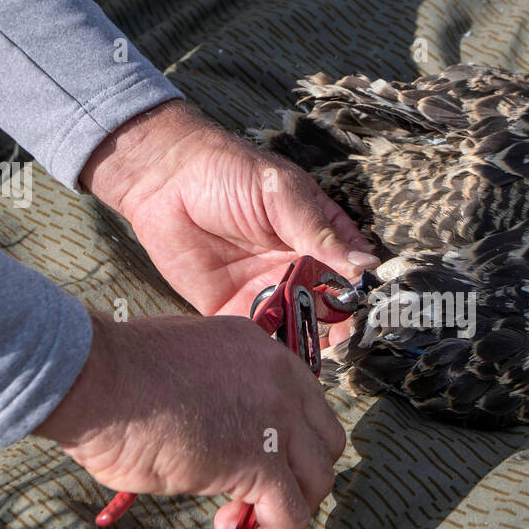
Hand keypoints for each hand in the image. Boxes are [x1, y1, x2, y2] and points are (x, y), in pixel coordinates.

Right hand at [36, 312, 345, 528]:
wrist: (90, 378)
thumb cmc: (113, 377)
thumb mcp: (186, 374)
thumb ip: (217, 397)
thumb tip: (219, 438)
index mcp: (260, 352)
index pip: (306, 408)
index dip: (288, 448)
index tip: (258, 473)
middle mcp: (280, 380)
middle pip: (322, 446)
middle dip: (293, 481)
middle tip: (245, 503)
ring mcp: (275, 419)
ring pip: (314, 483)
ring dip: (279, 516)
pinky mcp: (258, 462)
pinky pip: (288, 518)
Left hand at [81, 101, 377, 328]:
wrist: (162, 180)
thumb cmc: (228, 172)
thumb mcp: (282, 194)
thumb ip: (318, 232)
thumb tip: (365, 266)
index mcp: (317, 236)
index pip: (352, 270)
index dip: (361, 291)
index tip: (365, 307)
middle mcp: (298, 267)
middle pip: (329, 305)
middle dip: (337, 323)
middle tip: (339, 334)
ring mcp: (268, 290)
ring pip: (299, 326)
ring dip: (308, 340)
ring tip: (311, 347)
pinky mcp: (233, 309)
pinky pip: (259, 336)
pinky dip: (270, 349)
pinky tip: (278, 356)